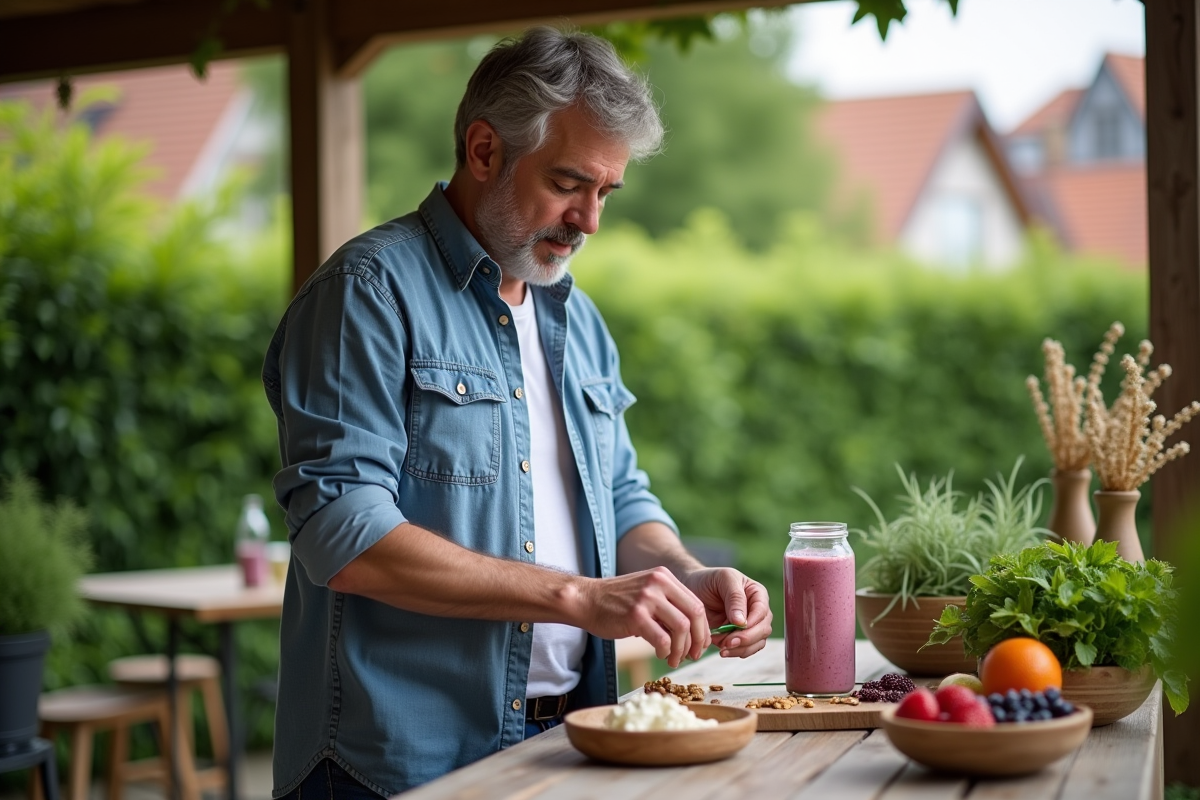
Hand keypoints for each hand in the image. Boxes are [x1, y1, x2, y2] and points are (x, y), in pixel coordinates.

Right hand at [576, 567, 710, 667]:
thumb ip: (668, 605)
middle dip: (697, 640)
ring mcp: (647, 598)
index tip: (700, 645)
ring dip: (681, 649)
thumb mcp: (646, 593)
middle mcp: (658, 583)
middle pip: (694, 614)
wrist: (585, 599)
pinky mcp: (635, 615)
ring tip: (674, 659)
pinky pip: (662, 638)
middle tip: (693, 655)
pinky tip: (661, 654)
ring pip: (681, 627)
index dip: (702, 628)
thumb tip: (692, 633)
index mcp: (664, 577)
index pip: (696, 604)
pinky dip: (666, 650)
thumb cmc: (615, 602)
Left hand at [681, 568, 771, 657]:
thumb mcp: (723, 580)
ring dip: (740, 648)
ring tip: (721, 647)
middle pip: (763, 630)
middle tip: (727, 643)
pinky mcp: (739, 637)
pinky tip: (721, 649)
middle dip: (746, 639)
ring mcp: (750, 625)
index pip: (762, 611)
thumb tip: (742, 622)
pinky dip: (735, 652)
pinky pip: (746, 649)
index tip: (736, 627)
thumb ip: (735, 598)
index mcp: (757, 594)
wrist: (692, 589)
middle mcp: (757, 611)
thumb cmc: (708, 580)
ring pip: (757, 643)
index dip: (752, 622)